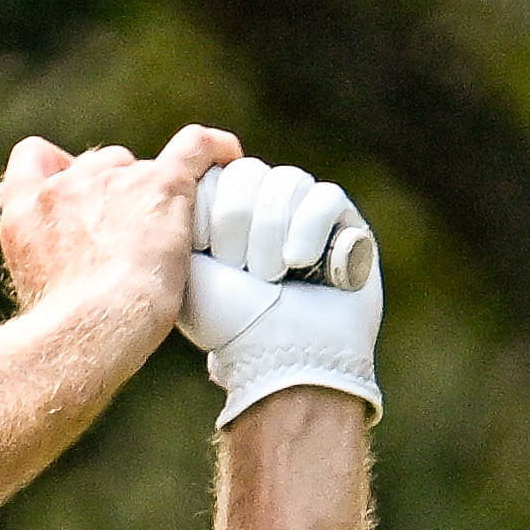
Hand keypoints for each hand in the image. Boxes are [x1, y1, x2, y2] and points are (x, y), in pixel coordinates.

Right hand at [0, 125, 237, 358]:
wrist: (92, 328)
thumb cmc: (67, 330)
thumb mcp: (35, 292)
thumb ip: (50, 263)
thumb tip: (77, 268)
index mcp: (27, 208)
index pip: (36, 158)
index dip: (60, 171)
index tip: (79, 198)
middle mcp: (67, 184)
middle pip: (101, 164)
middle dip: (117, 193)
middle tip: (134, 243)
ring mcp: (116, 180)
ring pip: (144, 169)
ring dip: (155, 196)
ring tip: (170, 238)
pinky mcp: (162, 186)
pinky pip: (195, 148)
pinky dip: (215, 149)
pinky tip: (228, 157)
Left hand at [181, 162, 379, 430]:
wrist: (281, 360)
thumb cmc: (231, 324)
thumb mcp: (187, 268)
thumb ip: (181, 217)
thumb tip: (186, 170)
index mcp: (229, 220)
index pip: (220, 172)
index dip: (214, 206)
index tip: (210, 252)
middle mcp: (268, 213)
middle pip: (249, 172)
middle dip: (237, 220)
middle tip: (239, 267)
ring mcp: (309, 217)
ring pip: (287, 180)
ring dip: (271, 230)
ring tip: (272, 274)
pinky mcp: (347, 227)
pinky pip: (326, 196)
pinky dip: (308, 228)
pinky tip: (300, 263)